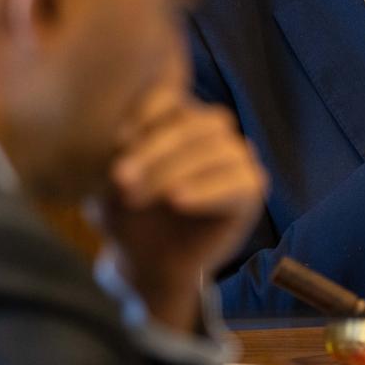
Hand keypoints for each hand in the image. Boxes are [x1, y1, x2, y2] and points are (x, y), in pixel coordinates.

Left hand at [100, 87, 267, 331]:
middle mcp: (215, 132)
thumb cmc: (128, 217)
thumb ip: (118, 155)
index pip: (173, 98)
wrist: (148, 266)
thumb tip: (126, 138)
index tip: (117, 144)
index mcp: (181, 119)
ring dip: (175, 171)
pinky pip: (239, 180)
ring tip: (141, 196)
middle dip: (156, 149)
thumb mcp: (111, 183)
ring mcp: (238, 158)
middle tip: (121, 179)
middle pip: (196, 122)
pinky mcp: (253, 188)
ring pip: (218, 148)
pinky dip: (207, 189)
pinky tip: (177, 201)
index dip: (146, 114)